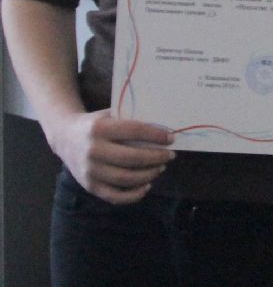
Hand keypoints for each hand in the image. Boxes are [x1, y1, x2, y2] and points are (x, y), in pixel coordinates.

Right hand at [48, 109, 173, 204]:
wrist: (64, 137)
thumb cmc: (96, 124)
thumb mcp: (110, 115)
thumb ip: (131, 120)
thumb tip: (164, 129)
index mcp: (99, 128)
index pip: (134, 131)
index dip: (155, 135)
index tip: (171, 138)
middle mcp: (93, 150)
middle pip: (131, 158)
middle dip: (156, 158)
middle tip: (170, 155)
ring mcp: (89, 171)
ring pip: (125, 178)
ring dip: (148, 175)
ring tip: (160, 168)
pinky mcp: (89, 186)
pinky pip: (114, 195)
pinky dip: (133, 195)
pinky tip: (146, 186)